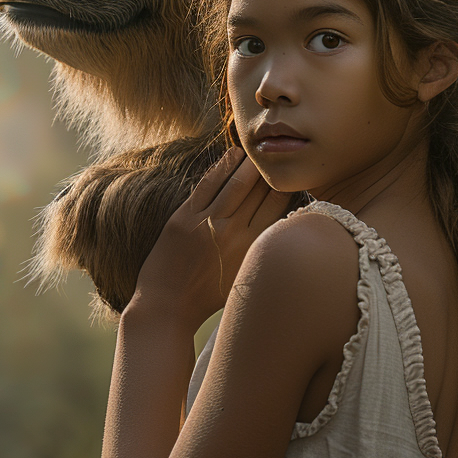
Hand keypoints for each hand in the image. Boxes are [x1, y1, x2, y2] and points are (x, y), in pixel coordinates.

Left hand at [129, 148, 290, 329]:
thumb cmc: (208, 297)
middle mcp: (234, 232)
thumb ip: (261, 249)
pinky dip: (222, 166)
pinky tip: (233, 154)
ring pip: (237, 182)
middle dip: (270, 170)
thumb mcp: (245, 275)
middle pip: (260, 190)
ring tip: (258, 151)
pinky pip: (208, 184)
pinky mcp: (184, 218)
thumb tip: (280, 223)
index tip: (290, 174)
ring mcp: (208, 223)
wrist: (167, 307)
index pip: (277, 206)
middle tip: (277, 155)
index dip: (285, 186)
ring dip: (250, 163)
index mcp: (252, 247)